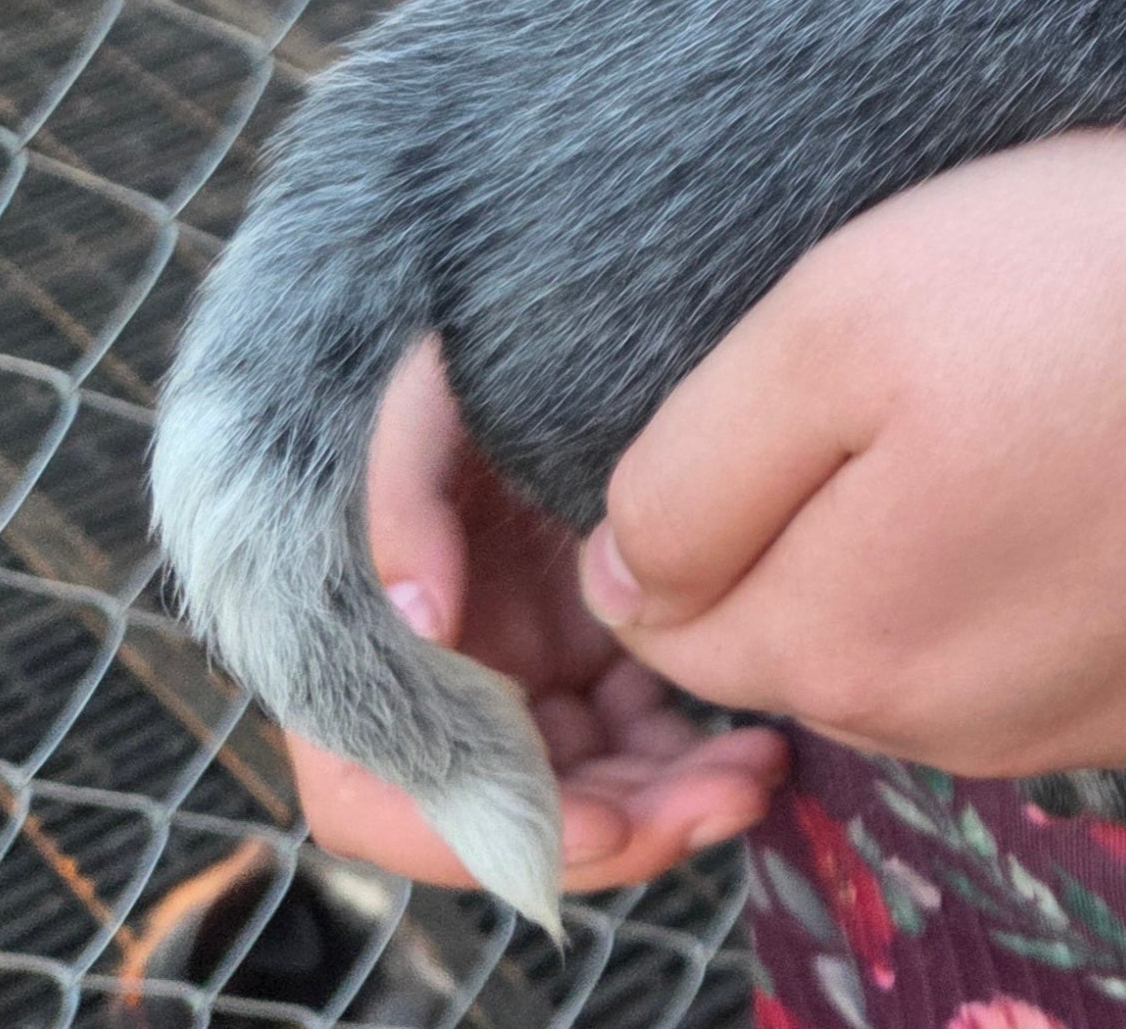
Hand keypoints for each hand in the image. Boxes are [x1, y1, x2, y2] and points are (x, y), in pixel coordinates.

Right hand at [290, 340, 787, 891]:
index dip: (477, 833)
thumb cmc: (465, 345)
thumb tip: (420, 615)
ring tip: (760, 772)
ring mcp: (522, 660)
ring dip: (667, 800)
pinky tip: (764, 738)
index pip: (382, 793)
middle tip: (723, 798)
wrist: (556, 291)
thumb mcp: (424, 394)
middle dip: (614, 825)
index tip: (595, 829)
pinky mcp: (601, 638)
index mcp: (360, 638)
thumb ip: (399, 490)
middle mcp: (437, 670)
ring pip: (586, 785)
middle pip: (508, 808)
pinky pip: (640, 732)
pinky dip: (692, 750)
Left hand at [578, 109, 1125, 776]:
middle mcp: (968, 734)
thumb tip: (626, 580)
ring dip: (968, 525)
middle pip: (820, 625)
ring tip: (1068, 371)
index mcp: (849, 649)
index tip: (811, 359)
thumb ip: (694, 470)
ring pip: (958, 629)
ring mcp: (1118, 723)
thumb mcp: (846, 310)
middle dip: (837, 506)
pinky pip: (1093, 627)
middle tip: (950, 343)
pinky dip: (1097, 541)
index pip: (672, 608)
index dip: (706, 475)